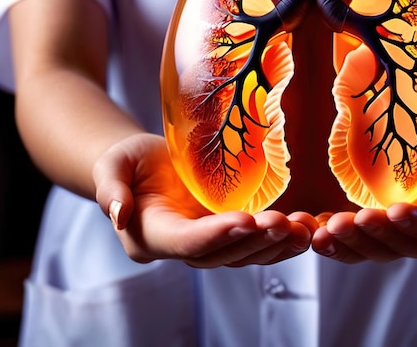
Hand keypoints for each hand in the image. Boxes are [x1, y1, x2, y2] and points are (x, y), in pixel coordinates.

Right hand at [93, 133, 317, 266]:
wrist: (146, 167)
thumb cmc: (129, 161)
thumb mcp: (113, 164)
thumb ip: (111, 187)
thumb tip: (117, 213)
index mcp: (153, 235)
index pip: (186, 242)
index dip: (215, 235)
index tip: (245, 221)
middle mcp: (182, 248)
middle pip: (221, 254)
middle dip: (254, 241)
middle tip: (284, 223)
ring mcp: (207, 243)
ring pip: (244, 256)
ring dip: (274, 246)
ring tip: (303, 229)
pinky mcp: (227, 234)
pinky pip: (255, 245)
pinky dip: (280, 242)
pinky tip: (304, 230)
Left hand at [311, 117, 416, 262]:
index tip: (395, 211)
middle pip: (401, 246)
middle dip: (372, 236)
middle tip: (345, 222)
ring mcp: (402, 234)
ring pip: (375, 250)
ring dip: (348, 245)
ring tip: (321, 233)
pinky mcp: (381, 227)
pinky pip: (357, 241)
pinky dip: (336, 242)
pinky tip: (312, 233)